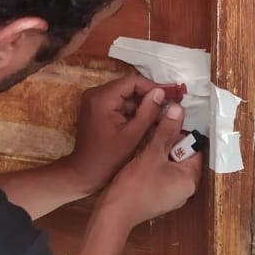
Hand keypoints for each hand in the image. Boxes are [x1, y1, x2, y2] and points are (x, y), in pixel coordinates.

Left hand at [67, 75, 168, 193]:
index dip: (153, 88)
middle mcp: (96, 93)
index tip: (170, 97)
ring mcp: (94, 100)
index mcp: (102, 98)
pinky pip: (118, 103)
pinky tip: (145, 122)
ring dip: (141, 105)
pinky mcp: (96, 108)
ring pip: (125, 96)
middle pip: (129, 87)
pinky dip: (132, 111)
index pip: (133, 81)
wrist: (84, 173)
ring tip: (159, 118)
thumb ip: (148, 111)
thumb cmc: (108, 158)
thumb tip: (161, 92)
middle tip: (167, 108)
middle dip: (148, 97)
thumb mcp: (133, 135)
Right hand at [99, 103, 202, 228]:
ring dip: (158, 149)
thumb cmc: (135, 185)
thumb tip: (178, 109)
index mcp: (190, 180)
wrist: (113, 213)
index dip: (182, 132)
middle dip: (168, 139)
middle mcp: (185, 189)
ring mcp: (171, 194)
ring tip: (146, 137)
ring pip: (169, 163)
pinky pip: (161, 173)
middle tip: (154, 125)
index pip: (195, 148)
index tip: (168, 120)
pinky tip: (140, 153)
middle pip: (182, 155)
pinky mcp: (158, 196)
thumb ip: (167, 130)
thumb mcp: (152, 153)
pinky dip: (153, 162)